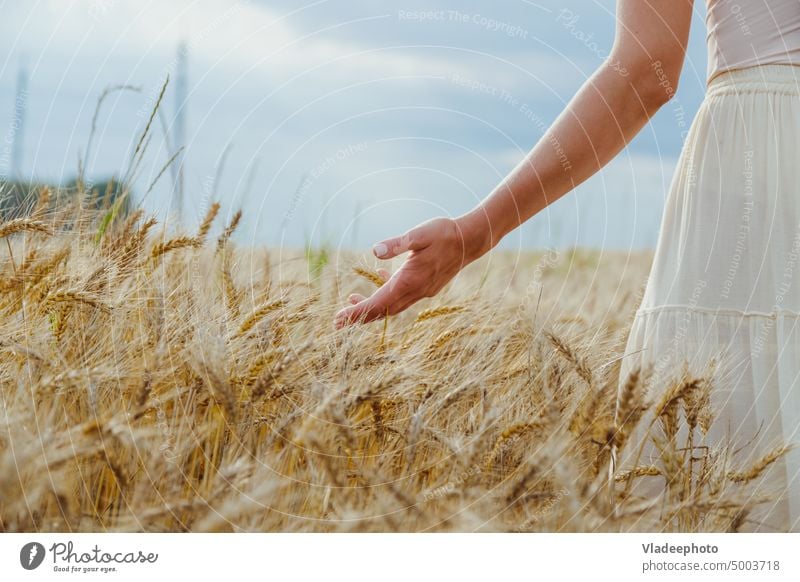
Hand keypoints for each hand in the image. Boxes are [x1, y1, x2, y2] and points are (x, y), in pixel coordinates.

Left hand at [334, 216, 487, 327]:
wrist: (471, 240)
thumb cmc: (444, 234)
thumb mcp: (419, 235)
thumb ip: (397, 243)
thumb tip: (376, 250)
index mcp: (410, 281)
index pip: (377, 303)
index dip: (357, 313)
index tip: (338, 320)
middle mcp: (415, 291)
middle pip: (383, 311)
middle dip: (360, 317)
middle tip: (338, 323)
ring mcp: (422, 291)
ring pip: (392, 306)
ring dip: (373, 308)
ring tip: (353, 303)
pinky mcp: (427, 286)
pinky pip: (402, 296)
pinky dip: (388, 294)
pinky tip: (380, 280)